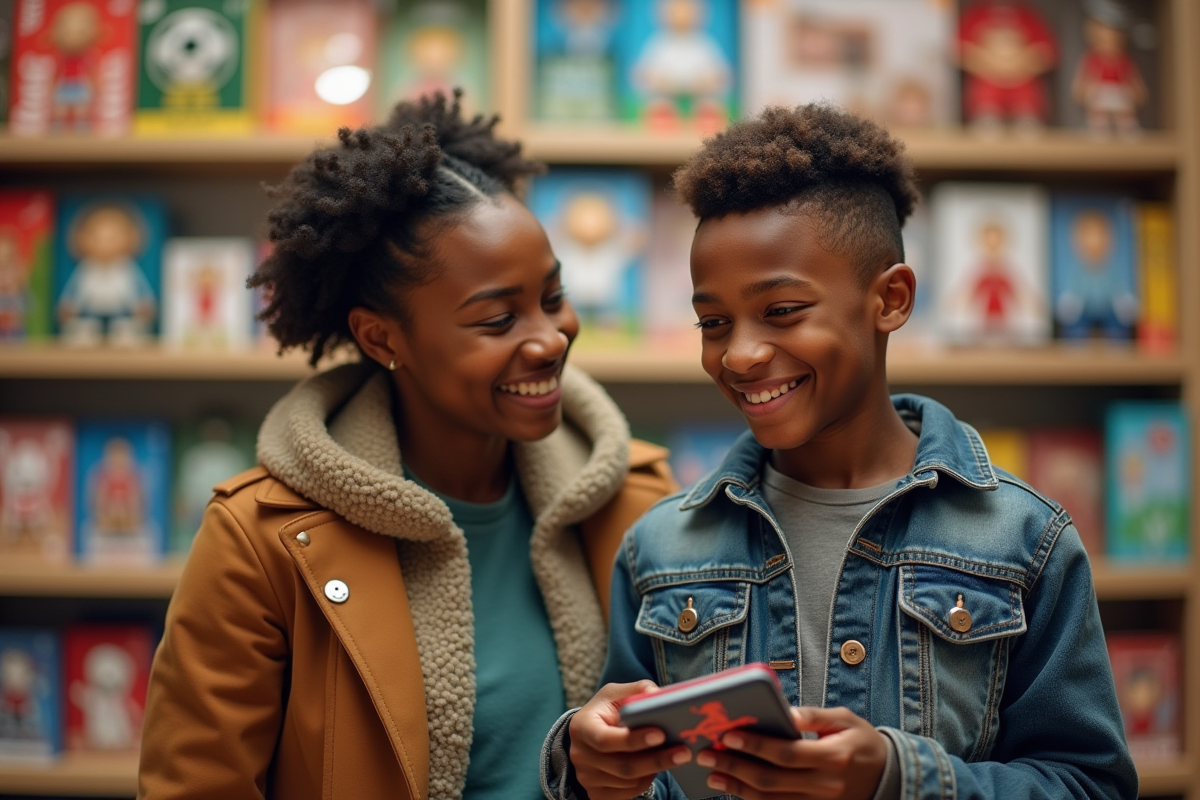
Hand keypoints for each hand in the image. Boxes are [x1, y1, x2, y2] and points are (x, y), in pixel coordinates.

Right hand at [568, 681, 692, 799]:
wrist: (590, 734)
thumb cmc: (606, 711)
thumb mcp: (616, 694)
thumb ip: (637, 691)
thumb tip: (659, 696)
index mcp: (582, 727)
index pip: (606, 739)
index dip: (633, 740)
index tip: (661, 734)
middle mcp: (580, 755)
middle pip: (622, 766)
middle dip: (656, 760)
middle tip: (683, 752)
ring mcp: (587, 778)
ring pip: (628, 782)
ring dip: (654, 770)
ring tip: (673, 756)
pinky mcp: (596, 793)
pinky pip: (627, 794)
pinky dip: (646, 781)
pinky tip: (655, 767)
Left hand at [696, 706, 887, 799]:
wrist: (887, 776)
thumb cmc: (861, 741)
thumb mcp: (845, 719)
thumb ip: (815, 716)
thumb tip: (787, 711)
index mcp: (834, 757)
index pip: (787, 753)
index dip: (756, 746)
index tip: (729, 735)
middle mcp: (826, 786)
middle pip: (773, 780)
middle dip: (736, 767)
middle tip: (707, 755)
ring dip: (738, 788)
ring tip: (713, 774)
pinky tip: (734, 789)